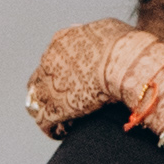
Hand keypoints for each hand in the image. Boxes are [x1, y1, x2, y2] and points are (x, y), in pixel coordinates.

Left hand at [26, 20, 163, 137]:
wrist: (125, 64)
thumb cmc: (126, 46)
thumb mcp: (111, 31)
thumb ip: (100, 37)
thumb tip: (105, 42)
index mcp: (61, 41)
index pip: (52, 57)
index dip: (60, 71)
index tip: (73, 82)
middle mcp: (49, 60)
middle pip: (40, 78)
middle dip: (50, 90)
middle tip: (65, 102)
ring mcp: (49, 85)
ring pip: (37, 100)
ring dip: (48, 110)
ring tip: (62, 122)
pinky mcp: (55, 108)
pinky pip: (45, 122)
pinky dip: (52, 128)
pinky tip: (63, 133)